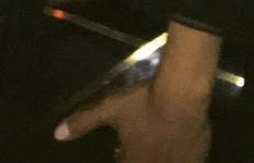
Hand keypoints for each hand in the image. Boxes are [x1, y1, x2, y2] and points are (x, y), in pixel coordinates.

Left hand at [54, 82, 211, 162]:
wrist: (181, 97)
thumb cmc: (144, 105)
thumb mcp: (110, 110)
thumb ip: (84, 122)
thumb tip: (57, 134)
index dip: (123, 157)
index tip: (123, 152)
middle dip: (139, 157)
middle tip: (139, 147)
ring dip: (158, 158)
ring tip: (155, 146)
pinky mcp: (197, 162)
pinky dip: (178, 159)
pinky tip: (175, 149)